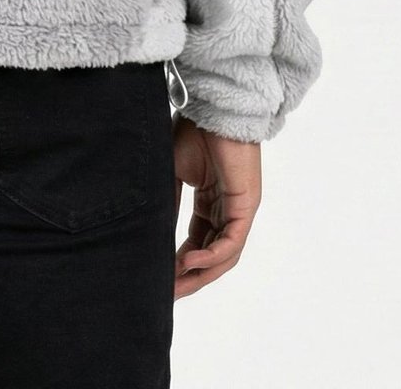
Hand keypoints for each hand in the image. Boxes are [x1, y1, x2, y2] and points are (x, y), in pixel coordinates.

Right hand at [171, 115, 261, 297]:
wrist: (213, 108)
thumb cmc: (194, 130)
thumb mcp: (172, 171)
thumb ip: (168, 202)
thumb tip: (153, 232)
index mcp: (211, 201)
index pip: (198, 242)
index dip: (180, 262)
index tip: (160, 278)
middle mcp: (228, 209)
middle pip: (212, 255)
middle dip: (190, 277)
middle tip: (167, 294)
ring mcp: (240, 209)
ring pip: (224, 255)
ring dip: (200, 273)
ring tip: (176, 285)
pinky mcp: (247, 205)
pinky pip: (231, 241)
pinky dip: (211, 255)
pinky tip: (189, 261)